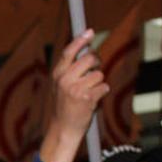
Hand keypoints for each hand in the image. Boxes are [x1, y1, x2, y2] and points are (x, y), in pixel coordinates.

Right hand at [40, 29, 109, 161]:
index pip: (69, 52)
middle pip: (89, 59)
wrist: (63, 129)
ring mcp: (75, 89)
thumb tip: (88, 51)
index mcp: (58, 75)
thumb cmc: (65, 106)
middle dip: (96, 63)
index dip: (80, 40)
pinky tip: (92, 101)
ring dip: (98, 83)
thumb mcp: (61, 86)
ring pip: (99, 74)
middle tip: (94, 70)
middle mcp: (65, 80)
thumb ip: (71, 70)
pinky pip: (104, 87)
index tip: (90, 32)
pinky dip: (102, 93)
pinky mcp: (87, 98)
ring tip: (89, 93)